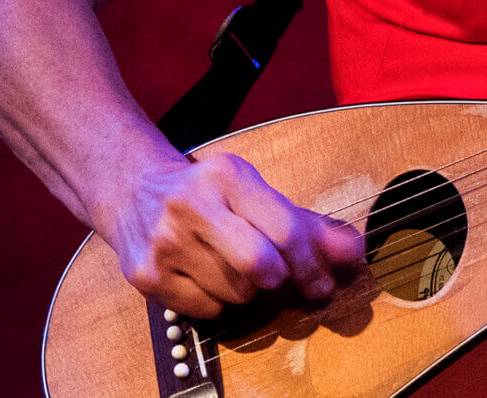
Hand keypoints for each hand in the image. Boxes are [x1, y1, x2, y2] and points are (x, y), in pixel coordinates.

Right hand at [98, 148, 367, 317]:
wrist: (132, 189)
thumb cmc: (209, 193)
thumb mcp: (255, 193)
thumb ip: (308, 223)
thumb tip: (354, 252)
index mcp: (228, 176)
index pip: (284, 228)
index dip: (312, 262)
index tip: (324, 283)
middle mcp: (191, 205)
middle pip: (259, 265)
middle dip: (279, 278)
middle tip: (277, 276)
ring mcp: (165, 242)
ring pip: (235, 291)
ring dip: (247, 289)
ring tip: (232, 265)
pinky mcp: (146, 275)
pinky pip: (207, 309)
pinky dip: (218, 301)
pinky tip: (206, 276)